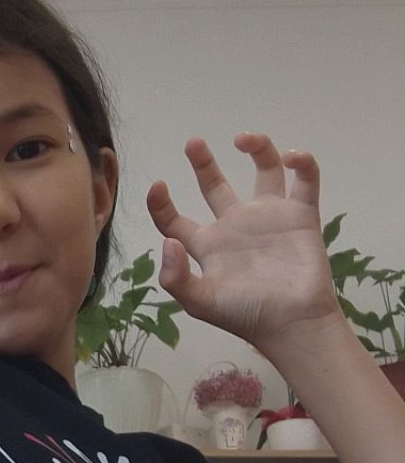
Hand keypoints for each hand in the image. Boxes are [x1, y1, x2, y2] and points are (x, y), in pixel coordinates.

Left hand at [147, 134, 342, 352]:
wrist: (292, 323)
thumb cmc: (246, 315)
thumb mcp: (200, 302)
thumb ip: (175, 276)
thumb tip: (167, 241)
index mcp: (208, 246)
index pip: (174, 221)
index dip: (160, 204)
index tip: (157, 186)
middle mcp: (236, 226)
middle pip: (215, 186)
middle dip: (203, 163)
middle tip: (192, 143)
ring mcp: (269, 218)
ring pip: (264, 171)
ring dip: (258, 148)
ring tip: (243, 138)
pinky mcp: (300, 216)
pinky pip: (305, 180)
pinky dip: (303, 163)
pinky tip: (291, 158)